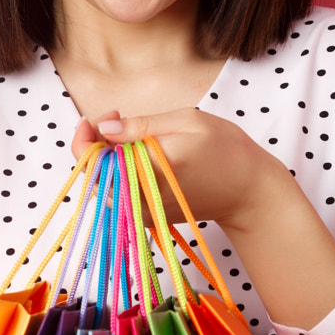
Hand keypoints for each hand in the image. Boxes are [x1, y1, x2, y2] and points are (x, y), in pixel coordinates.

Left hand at [70, 105, 334, 327]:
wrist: (250, 193)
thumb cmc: (226, 151)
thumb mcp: (188, 121)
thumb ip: (141, 125)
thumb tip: (104, 126)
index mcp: (151, 166)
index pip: (96, 159)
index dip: (85, 138)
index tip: (92, 119)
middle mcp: (142, 194)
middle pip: (94, 174)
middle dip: (95, 143)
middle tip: (116, 118)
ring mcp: (145, 210)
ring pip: (104, 185)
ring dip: (106, 158)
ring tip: (126, 133)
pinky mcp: (149, 216)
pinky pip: (119, 194)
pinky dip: (118, 172)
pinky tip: (134, 153)